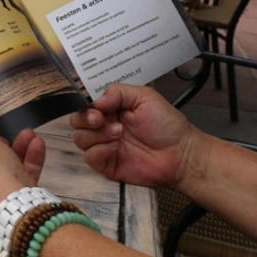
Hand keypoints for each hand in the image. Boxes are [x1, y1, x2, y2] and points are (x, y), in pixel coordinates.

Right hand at [70, 83, 203, 189]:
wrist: (180, 153)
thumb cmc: (166, 124)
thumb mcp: (144, 97)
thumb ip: (117, 92)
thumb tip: (95, 101)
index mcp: (111, 109)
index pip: (85, 105)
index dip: (86, 107)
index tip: (98, 110)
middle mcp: (103, 126)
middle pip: (76, 122)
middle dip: (85, 120)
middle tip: (102, 120)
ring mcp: (103, 146)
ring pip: (80, 139)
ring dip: (97, 135)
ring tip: (119, 134)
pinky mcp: (105, 164)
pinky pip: (89, 157)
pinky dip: (100, 151)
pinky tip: (116, 148)